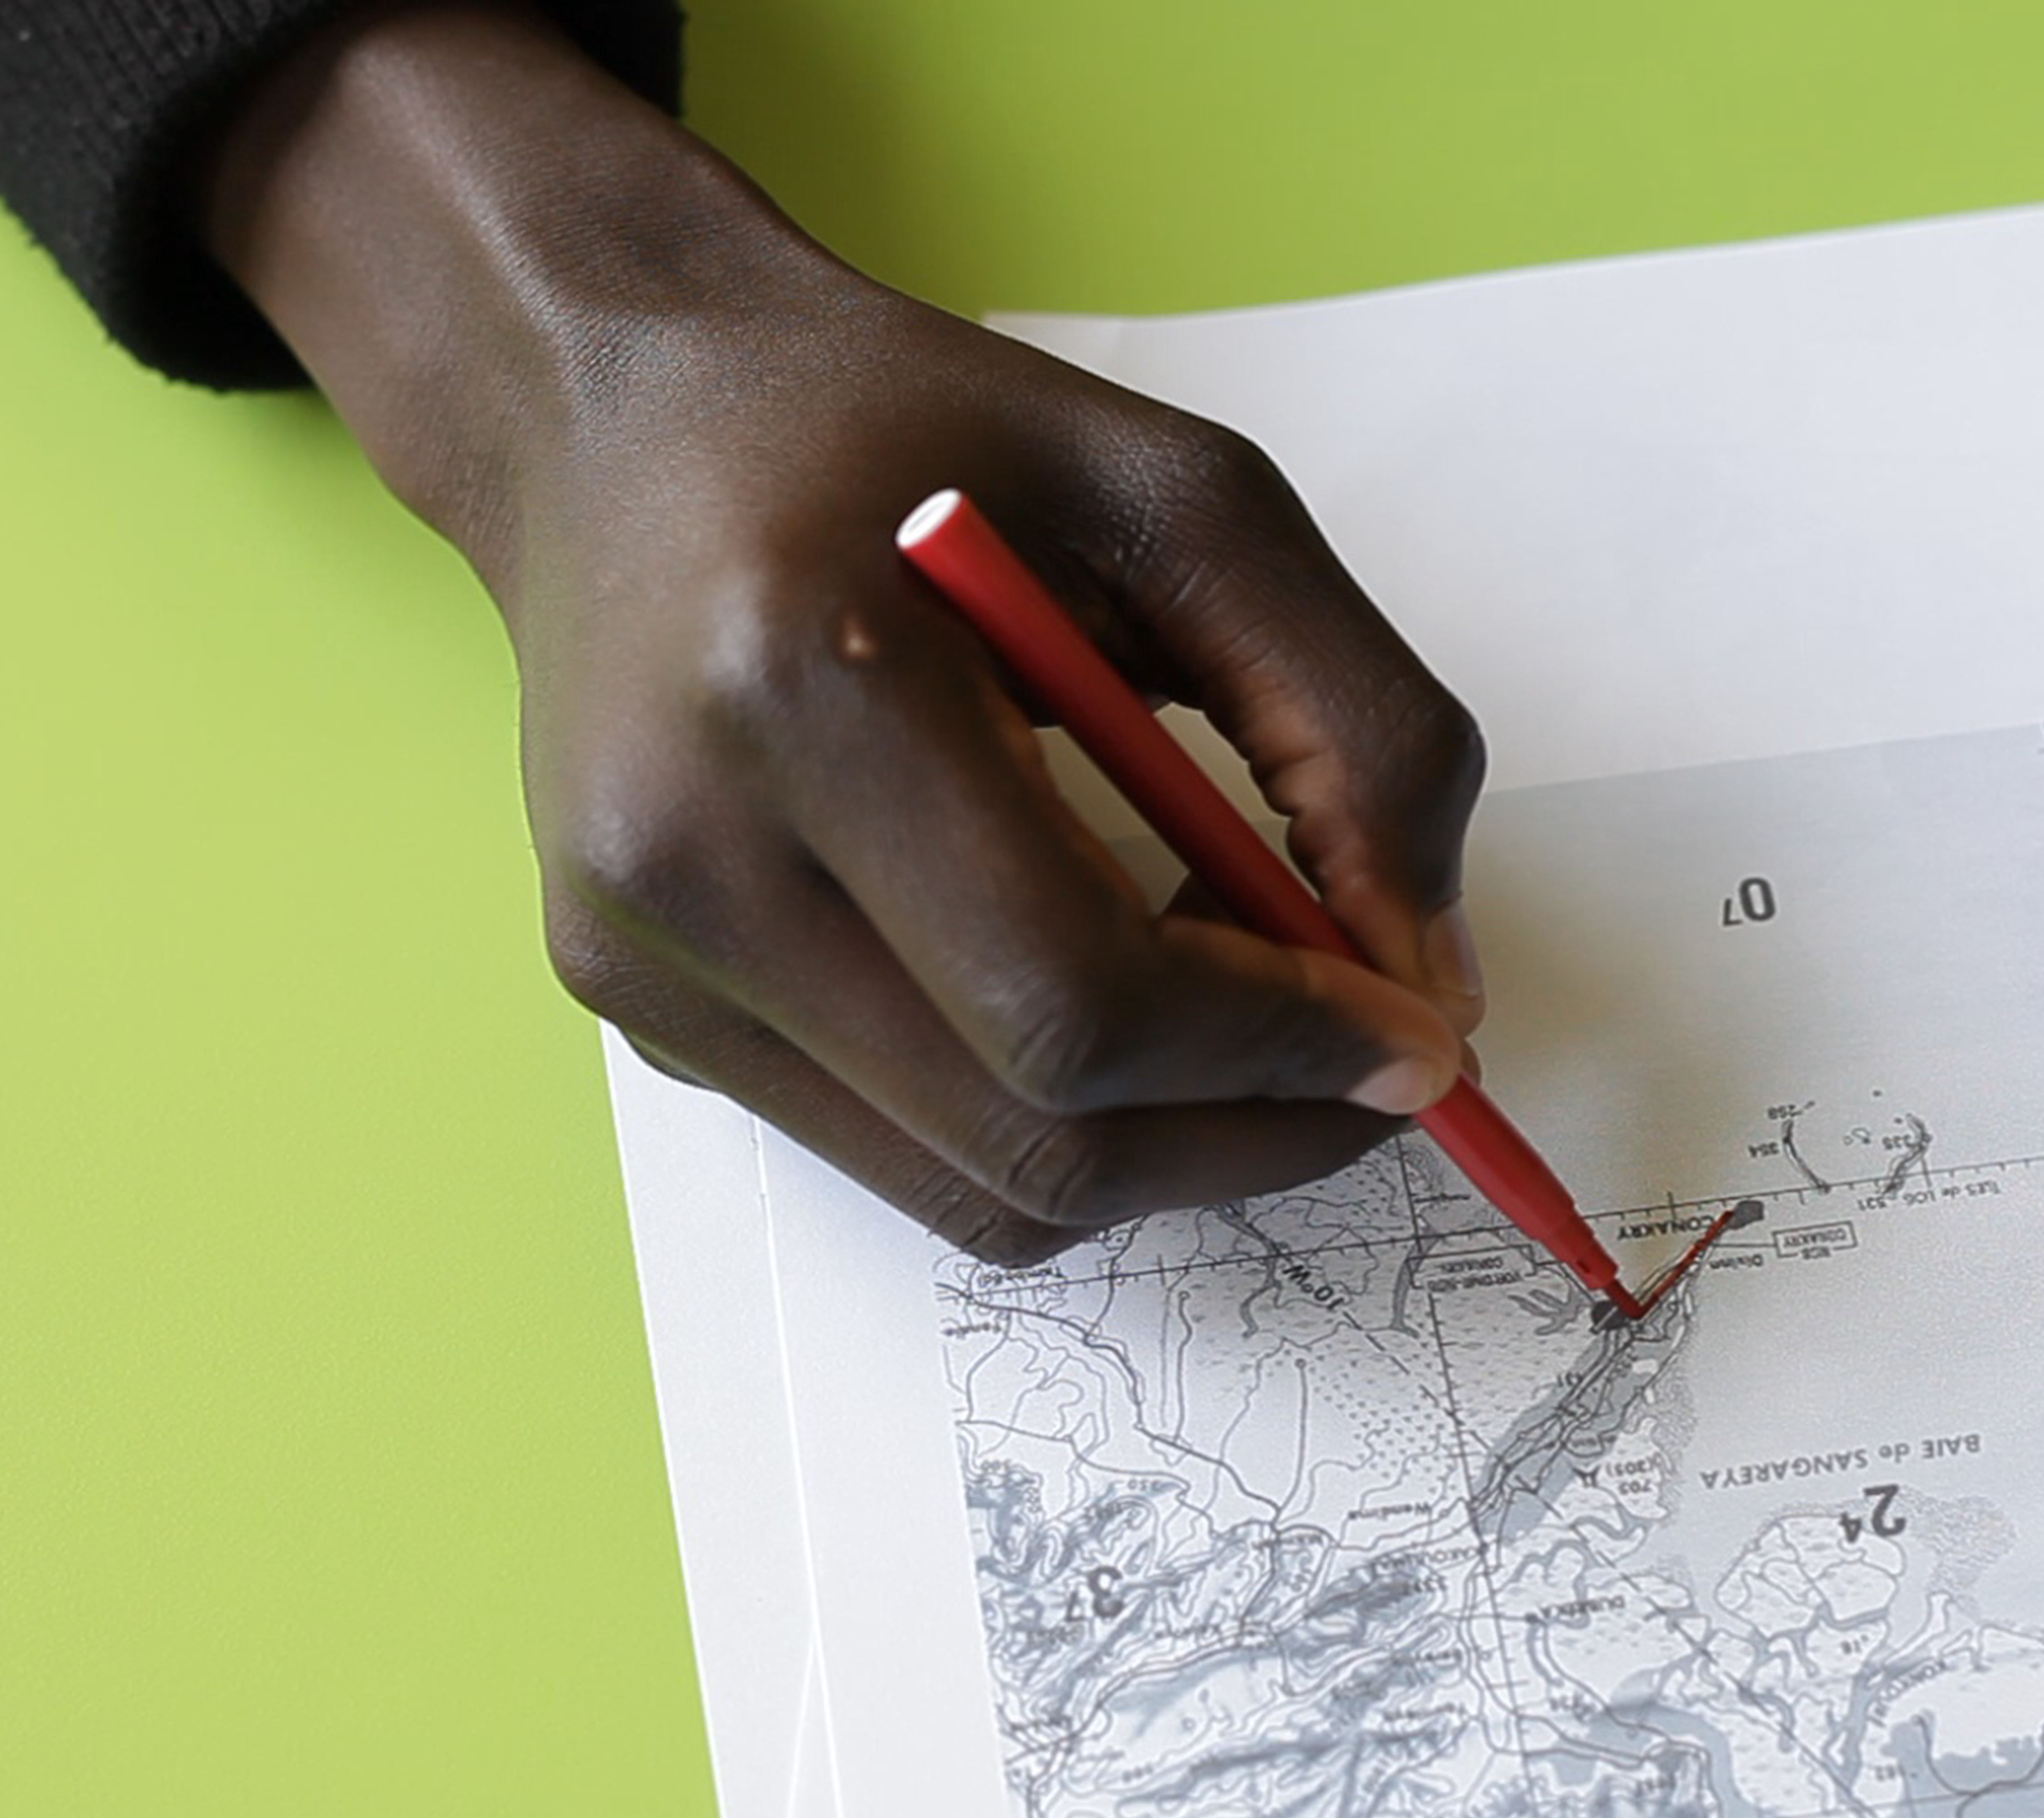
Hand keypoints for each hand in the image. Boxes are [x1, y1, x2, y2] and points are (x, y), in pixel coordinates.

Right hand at [203, 4, 1484, 1258]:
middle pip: (1034, 1139)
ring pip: (974, 1188)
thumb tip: (1428, 981)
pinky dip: (1039, 1115)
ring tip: (1240, 1025)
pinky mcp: (630, 1003)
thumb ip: (1354, 728)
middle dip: (1248, 1134)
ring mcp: (639, 952)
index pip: (1081, 1002)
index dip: (1282, 1051)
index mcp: (804, 682)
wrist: (614, 403)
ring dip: (1158, 1147)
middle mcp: (686, 851)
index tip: (1421, 1037)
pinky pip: (896, 1151)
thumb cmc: (901, 426)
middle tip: (1370, 1071)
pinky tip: (1086, 992)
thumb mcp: (1185, 499)